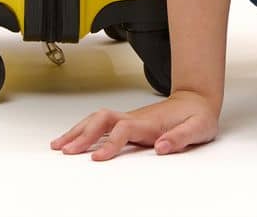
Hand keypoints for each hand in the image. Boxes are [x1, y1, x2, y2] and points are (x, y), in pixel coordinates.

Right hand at [50, 90, 219, 160]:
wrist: (197, 99)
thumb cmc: (198, 115)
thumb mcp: (199, 128)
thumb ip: (181, 137)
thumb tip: (161, 146)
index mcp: (150, 122)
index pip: (123, 130)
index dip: (109, 143)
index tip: (96, 157)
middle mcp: (135, 118)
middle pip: (102, 121)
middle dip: (82, 135)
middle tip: (66, 151)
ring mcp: (129, 118)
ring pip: (97, 119)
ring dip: (77, 131)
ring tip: (58, 145)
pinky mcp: (127, 122)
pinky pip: (99, 124)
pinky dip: (82, 130)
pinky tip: (71, 139)